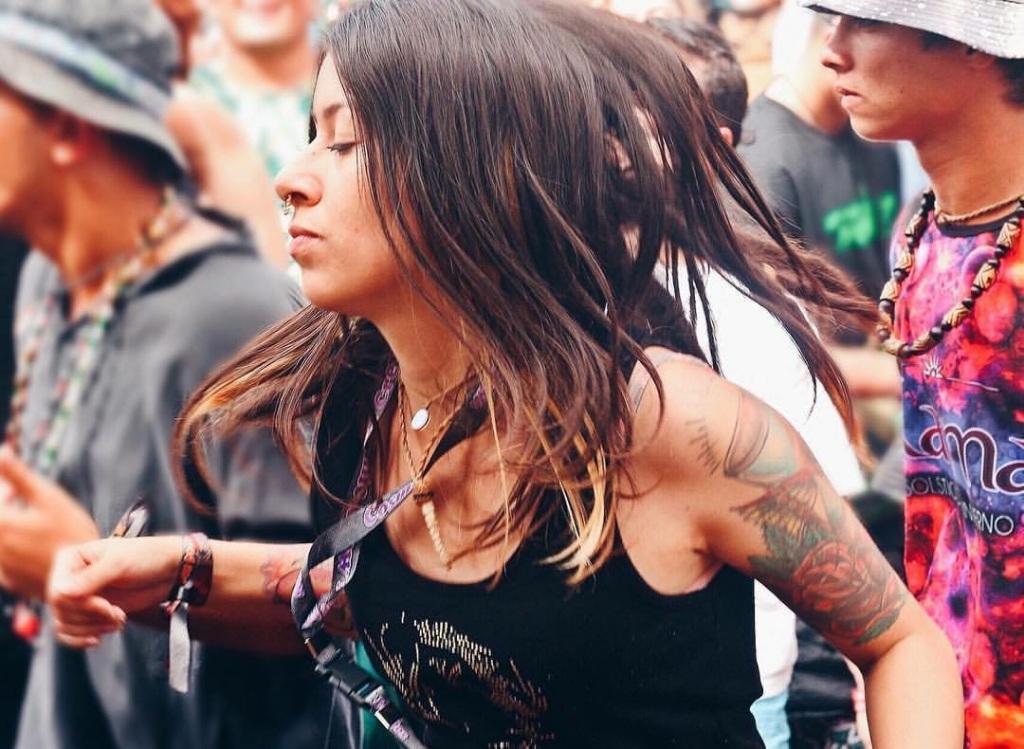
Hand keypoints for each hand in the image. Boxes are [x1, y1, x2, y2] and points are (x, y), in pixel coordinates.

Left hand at [0, 446, 99, 597]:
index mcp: (1, 525)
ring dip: (9, 524)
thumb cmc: (71, 532)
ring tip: (28, 517)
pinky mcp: (10, 580)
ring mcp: (1, 567)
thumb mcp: (49, 498)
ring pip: (0, 538)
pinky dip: (11, 544)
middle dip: (6, 505)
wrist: (85, 578)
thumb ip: (18, 475)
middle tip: (16, 496)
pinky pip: (3, 558)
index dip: (3, 492)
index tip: (13, 489)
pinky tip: (33, 541)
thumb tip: (1, 452)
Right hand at [48, 535, 182, 647]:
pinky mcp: (89, 612)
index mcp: (71, 559)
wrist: (167, 571)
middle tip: (116, 613)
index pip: (57, 593)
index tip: (105, 606)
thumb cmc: (146, 557)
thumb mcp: (120, 563)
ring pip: (65, 625)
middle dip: (90, 618)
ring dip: (91, 628)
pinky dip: (83, 638)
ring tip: (118, 619)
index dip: (80, 605)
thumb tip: (60, 592)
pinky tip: (100, 637)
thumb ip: (91, 578)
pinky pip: (70, 633)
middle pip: (61, 612)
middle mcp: (69, 578)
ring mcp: (79, 597)